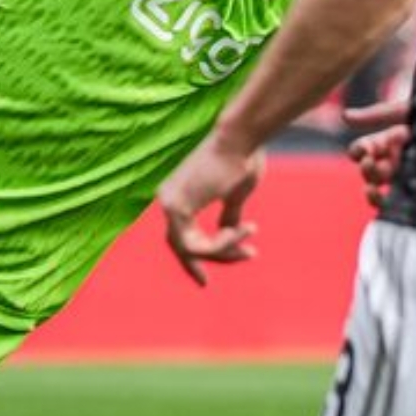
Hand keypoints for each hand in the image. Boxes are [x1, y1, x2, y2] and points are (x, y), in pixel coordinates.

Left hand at [158, 133, 264, 285]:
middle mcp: (167, 199)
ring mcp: (168, 203)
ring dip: (223, 249)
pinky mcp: (176, 207)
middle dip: (214, 257)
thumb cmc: (242, 158)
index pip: (183, 236)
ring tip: (248, 232)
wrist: (241, 137)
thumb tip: (229, 233)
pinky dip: (220, 245)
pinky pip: (195, 245)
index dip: (198, 258)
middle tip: (247, 255)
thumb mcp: (235, 194)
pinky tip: (240, 231)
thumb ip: (228, 215)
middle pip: (183, 247)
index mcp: (178, 194)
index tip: (210, 278)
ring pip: (190, 249)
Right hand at [342, 97, 410, 208]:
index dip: (361, 150)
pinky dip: (386, 204)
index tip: (360, 150)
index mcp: (395, 140)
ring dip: (372, 188)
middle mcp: (400, 159)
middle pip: (373, 168)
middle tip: (371, 164)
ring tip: (372, 187)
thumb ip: (378, 114)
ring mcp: (410, 176)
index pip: (369, 147)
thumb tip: (344, 116)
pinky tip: (385, 200)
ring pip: (382, 187)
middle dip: (368, 168)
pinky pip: (397, 203)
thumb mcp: (409, 110)